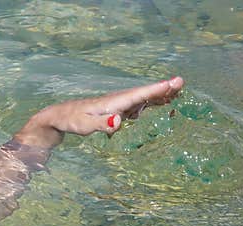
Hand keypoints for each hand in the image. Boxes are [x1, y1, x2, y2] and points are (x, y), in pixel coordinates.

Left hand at [17, 76, 184, 147]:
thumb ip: (103, 124)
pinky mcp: (116, 109)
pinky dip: (149, 102)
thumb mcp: (86, 126)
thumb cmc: (73, 121)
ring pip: (142, 98)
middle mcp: (118, 100)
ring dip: (159, 95)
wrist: (60, 116)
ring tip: (177, 92)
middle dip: (162, 89)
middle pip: (144, 94)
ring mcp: (118, 104)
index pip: (139, 95)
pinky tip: (160, 103)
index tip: (176, 81)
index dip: (158, 89)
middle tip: (181, 83)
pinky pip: (136, 104)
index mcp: (114, 102)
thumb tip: (120, 121)